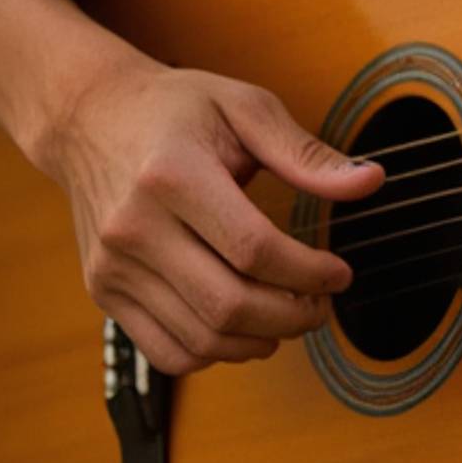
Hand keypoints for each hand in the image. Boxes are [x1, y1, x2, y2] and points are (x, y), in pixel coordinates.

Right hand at [41, 49, 385, 374]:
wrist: (91, 117)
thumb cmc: (174, 109)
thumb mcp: (245, 108)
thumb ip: (306, 153)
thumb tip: (370, 182)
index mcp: (171, 173)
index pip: (253, 249)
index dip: (308, 272)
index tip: (340, 273)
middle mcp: (134, 226)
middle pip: (227, 304)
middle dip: (291, 316)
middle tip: (321, 305)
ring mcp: (113, 265)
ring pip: (199, 338)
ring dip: (259, 341)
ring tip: (290, 316)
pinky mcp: (102, 290)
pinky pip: (166, 350)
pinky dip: (214, 354)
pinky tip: (243, 329)